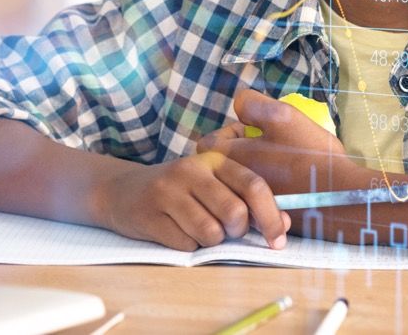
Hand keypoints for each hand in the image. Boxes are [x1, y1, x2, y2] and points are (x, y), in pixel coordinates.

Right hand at [93, 151, 290, 251]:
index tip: (278, 240)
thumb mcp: (212, 184)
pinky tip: (177, 232)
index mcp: (214, 160)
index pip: (253, 185)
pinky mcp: (150, 215)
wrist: (123, 192)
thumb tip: (284, 224)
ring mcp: (168, 192)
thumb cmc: (180, 191)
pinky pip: (186, 245)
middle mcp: (191, 171)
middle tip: (228, 231)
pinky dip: (189, 246)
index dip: (271, 216)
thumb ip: (247, 199)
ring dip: (211, 241)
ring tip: (199, 229)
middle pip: (234, 213)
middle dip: (237, 232)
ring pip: (211, 232)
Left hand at [197, 90, 354, 194]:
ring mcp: (248, 206)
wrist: (340, 197)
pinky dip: (266, 189)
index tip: (252, 132)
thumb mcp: (282, 115)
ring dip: (253, 170)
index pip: (207, 145)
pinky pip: (254, 200)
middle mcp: (234, 186)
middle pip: (223, 165)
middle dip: (240, 152)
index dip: (227, 133)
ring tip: (280, 164)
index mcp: (233, 160)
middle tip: (268, 147)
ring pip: (238, 183)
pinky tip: (289, 183)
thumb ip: (253, 104)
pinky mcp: (266, 218)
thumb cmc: (310, 155)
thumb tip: (239, 106)